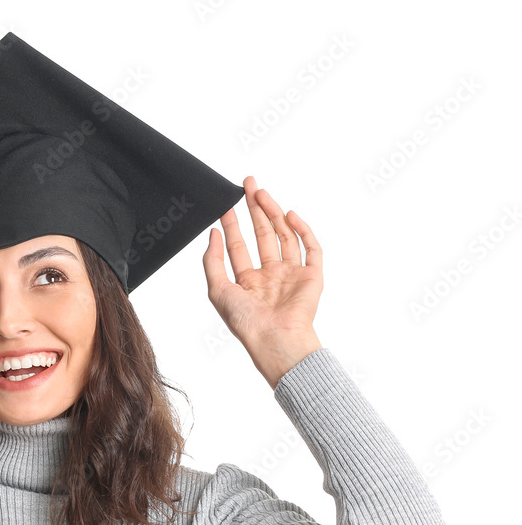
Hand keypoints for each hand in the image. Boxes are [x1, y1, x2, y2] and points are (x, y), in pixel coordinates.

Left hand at [202, 176, 323, 387]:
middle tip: (248, 185)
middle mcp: (270, 276)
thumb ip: (212, 261)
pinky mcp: (312, 276)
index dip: (232, 224)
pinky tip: (289, 215)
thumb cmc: (245, 322)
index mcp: (248, 282)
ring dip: (274, 213)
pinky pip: (310, 248)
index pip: (239, 246)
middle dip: (255, 210)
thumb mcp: (217, 290)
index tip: (227, 204)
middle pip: (263, 235)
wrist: (275, 339)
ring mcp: (292, 274)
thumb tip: (213, 234)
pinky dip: (302, 230)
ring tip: (262, 193)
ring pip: (284, 236)